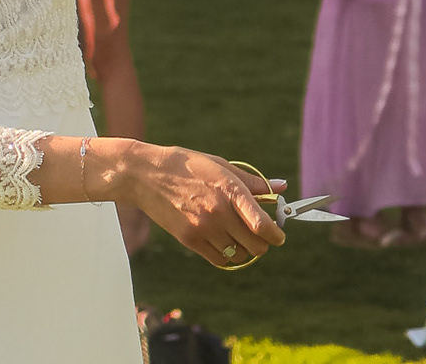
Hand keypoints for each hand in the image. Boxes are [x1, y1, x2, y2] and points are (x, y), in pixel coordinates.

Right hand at [122, 146, 285, 268]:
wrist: (144, 174)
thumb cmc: (185, 165)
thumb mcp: (219, 165)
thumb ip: (252, 181)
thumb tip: (280, 187)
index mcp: (229, 189)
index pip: (262, 224)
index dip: (276, 234)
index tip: (278, 235)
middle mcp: (219, 211)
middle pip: (256, 245)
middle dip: (262, 243)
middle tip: (257, 234)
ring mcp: (203, 227)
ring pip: (240, 254)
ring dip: (244, 249)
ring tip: (236, 235)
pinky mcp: (190, 240)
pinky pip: (220, 260)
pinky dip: (226, 255)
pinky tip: (221, 241)